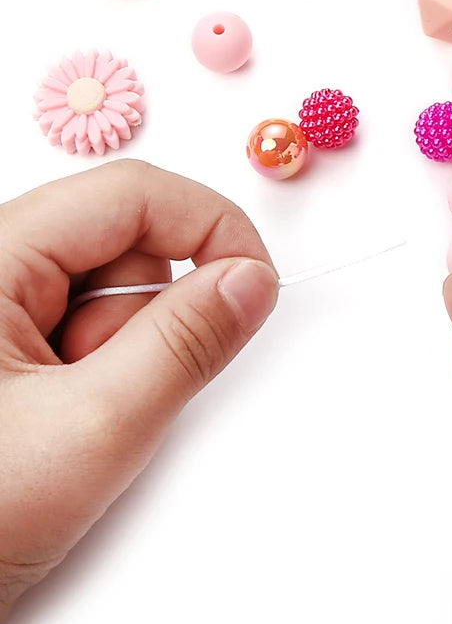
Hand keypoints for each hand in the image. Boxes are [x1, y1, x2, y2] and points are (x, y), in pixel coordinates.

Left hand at [0, 161, 277, 618]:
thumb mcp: (90, 428)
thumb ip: (184, 344)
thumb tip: (250, 282)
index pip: (133, 194)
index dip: (210, 229)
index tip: (254, 287)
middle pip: (126, 244)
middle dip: (148, 318)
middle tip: (114, 392)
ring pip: (113, 294)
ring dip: (123, 355)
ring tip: (74, 419)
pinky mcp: (9, 345)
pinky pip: (91, 334)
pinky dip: (104, 374)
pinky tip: (66, 419)